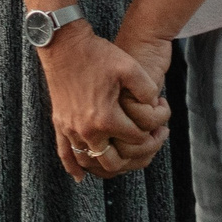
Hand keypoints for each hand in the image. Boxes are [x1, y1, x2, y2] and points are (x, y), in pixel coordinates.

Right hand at [38, 24, 167, 182]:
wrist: (64, 45)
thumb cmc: (97, 54)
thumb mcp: (130, 67)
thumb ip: (148, 90)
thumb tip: (156, 106)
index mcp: (106, 118)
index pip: (136, 139)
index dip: (153, 132)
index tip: (160, 123)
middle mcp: (86, 130)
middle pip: (114, 161)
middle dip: (136, 156)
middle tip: (150, 143)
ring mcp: (70, 129)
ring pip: (91, 163)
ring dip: (110, 166)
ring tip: (126, 157)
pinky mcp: (60, 124)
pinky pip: (65, 155)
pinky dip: (74, 168)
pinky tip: (81, 177)